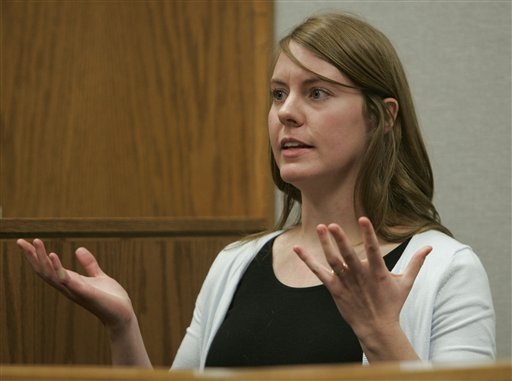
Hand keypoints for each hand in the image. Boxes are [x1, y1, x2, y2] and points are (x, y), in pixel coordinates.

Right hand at [17, 238, 134, 330]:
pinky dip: (58, 268)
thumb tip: (78, 249)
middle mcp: (68, 287)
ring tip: (36, 242)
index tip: (25, 243)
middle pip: (44, 271)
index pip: (48, 268)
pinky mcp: (85, 292)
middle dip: (32, 256)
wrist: (123, 314)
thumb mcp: (99, 276)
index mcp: (71, 282)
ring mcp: (74, 290)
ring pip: (51, 274)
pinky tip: (53, 255)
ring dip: (42, 258)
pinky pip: (67, 280)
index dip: (36, 256)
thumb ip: (89, 264)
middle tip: (20, 241)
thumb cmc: (110, 298)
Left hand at [293, 217, 430, 359]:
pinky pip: (319, 273)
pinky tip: (298, 249)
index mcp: (377, 272)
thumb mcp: (406, 283)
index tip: (363, 219)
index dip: (368, 234)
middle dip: (340, 240)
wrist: (377, 328)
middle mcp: (360, 276)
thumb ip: (416, 263)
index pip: (372, 249)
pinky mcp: (335, 289)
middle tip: (331, 225)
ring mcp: (346, 283)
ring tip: (320, 227)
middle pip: (348, 256)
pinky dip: (308, 261)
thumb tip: (430, 247)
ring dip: (325, 245)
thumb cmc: (392, 304)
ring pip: (333, 261)